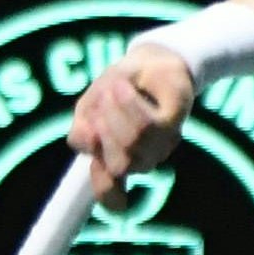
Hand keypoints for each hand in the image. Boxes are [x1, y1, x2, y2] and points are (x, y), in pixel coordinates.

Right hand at [68, 47, 193, 194]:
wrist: (149, 61)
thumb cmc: (117, 88)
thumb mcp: (88, 108)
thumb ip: (81, 131)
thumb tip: (85, 142)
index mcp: (115, 162)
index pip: (110, 194)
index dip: (106, 192)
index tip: (99, 161)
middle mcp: (140, 160)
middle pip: (118, 163)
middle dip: (103, 128)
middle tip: (99, 96)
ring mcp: (159, 145)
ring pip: (132, 142)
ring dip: (114, 111)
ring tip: (111, 86)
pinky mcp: (172, 124)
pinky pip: (148, 126)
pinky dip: (128, 105)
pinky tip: (122, 86)